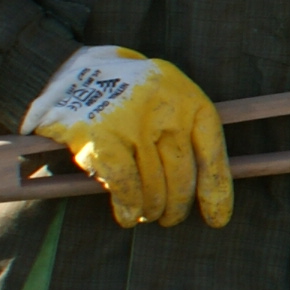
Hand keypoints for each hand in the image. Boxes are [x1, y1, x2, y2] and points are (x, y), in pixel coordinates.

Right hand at [25, 47, 230, 228]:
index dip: (216, 190)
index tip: (217, 219)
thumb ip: (185, 133)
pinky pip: (125, 186)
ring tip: (145, 215)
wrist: (72, 70)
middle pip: (181, 176)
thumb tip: (204, 191)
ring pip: (153, 186)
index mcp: (186, 98)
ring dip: (150, 210)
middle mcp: (164, 110)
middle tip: (169, 218)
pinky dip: (128, 206)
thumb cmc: (128, 93)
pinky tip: (127, 216)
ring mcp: (132, 124)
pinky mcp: (101, 138)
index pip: (211, 152)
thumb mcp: (167, 97)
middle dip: (176, 206)